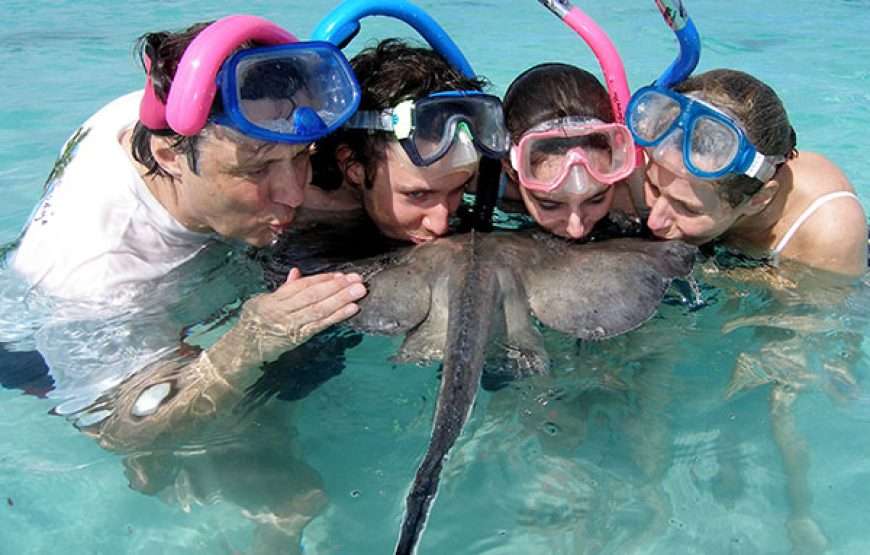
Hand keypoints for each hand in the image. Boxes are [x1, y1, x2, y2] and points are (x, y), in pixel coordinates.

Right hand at [229, 269, 366, 364]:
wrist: (244, 348)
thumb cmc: (255, 321)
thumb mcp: (263, 301)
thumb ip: (283, 288)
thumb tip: (296, 272)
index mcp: (274, 299)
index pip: (302, 286)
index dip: (322, 279)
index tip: (341, 274)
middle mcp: (282, 310)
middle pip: (313, 296)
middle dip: (336, 286)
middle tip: (357, 279)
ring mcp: (290, 325)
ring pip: (318, 310)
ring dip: (341, 300)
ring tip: (359, 292)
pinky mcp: (298, 338)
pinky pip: (320, 325)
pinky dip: (337, 316)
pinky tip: (351, 309)